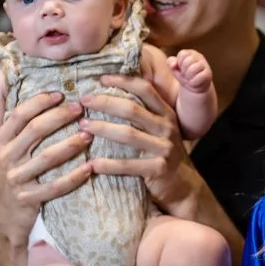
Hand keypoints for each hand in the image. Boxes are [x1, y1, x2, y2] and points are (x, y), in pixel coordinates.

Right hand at [0, 92, 91, 246]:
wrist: (6, 212)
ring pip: (47, 157)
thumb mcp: (12, 146)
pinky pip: (55, 186)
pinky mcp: (28, 199)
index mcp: (0, 140)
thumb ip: (26, 125)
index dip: (41, 101)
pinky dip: (74, 177)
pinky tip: (91, 168)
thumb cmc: (18, 169)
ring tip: (89, 135)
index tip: (62, 93)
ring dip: (70, 144)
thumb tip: (56, 93)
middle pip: (35, 130)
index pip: (20, 114)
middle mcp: (5, 157)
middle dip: (60, 117)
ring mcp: (16, 179)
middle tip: (81, 108)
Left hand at [80, 75, 201, 215]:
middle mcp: (167, 127)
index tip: (101, 79)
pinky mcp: (159, 169)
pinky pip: (128, 165)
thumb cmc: (162, 154)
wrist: (182, 186)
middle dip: (104, 102)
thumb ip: (143, 114)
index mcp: (166, 113)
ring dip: (102, 128)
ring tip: (82, 126)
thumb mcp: (159, 130)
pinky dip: (108, 164)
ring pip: (128, 134)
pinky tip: (92, 163)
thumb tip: (110, 93)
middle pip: (132, 109)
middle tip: (83, 101)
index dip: (123, 81)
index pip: (145, 89)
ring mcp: (164, 148)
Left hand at [168, 49, 212, 93]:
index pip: (182, 54)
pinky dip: (193, 82)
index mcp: (190, 53)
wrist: (195, 86)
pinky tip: (194, 83)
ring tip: (190, 78)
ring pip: (193, 69)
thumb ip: (171, 63)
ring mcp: (205, 65)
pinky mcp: (208, 74)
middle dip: (184, 71)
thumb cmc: (184, 75)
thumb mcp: (175, 68)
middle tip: (186, 74)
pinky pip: (199, 77)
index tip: (181, 68)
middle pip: (187, 61)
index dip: (179, 63)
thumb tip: (173, 65)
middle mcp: (199, 57)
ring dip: (188, 77)